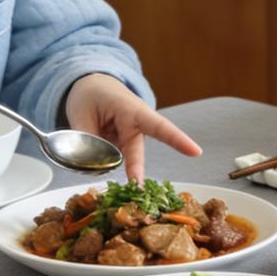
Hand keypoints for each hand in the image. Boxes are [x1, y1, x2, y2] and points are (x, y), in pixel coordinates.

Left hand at [64, 73, 201, 180]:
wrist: (91, 86)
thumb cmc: (90, 94)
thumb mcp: (81, 113)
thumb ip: (86, 140)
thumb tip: (91, 166)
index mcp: (130, 110)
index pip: (159, 126)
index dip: (178, 140)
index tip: (196, 152)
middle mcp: (135, 126)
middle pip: (138, 153)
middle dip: (135, 170)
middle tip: (135, 189)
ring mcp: (128, 138)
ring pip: (122, 159)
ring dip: (108, 163)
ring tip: (90, 150)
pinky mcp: (121, 147)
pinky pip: (114, 160)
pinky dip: (102, 162)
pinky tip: (89, 157)